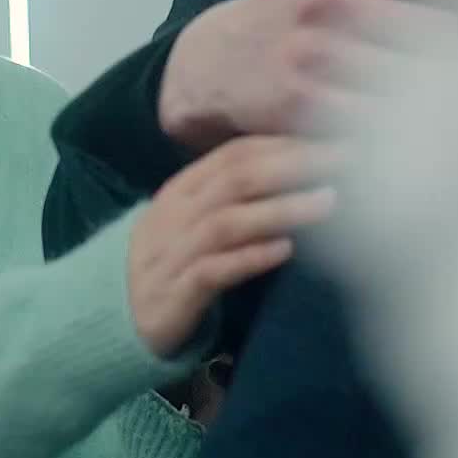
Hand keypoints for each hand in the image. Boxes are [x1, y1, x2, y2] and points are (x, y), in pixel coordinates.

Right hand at [128, 135, 339, 358]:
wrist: (112, 317)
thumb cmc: (169, 265)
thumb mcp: (192, 223)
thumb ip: (233, 200)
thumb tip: (298, 175)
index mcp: (180, 191)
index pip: (233, 155)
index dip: (283, 144)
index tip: (331, 140)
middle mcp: (175, 215)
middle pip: (236, 179)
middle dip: (294, 165)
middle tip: (344, 160)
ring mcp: (172, 254)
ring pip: (228, 222)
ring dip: (281, 208)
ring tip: (327, 202)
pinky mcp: (175, 295)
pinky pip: (214, 271)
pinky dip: (251, 258)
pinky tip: (284, 250)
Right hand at [158, 0, 457, 150]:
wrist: (214, 59)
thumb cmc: (291, 6)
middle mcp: (334, 4)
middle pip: (437, 36)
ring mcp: (317, 56)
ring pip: (410, 85)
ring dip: (455, 106)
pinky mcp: (302, 105)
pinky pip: (373, 124)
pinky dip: (409, 136)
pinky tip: (439, 144)